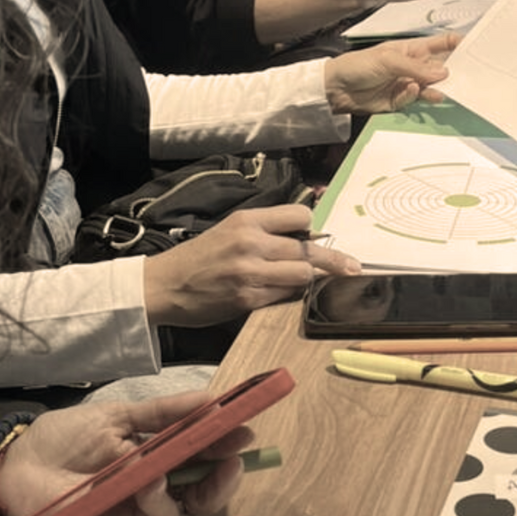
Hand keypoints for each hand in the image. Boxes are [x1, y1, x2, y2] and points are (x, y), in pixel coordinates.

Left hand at [0, 391, 253, 515]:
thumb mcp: (118, 415)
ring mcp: (130, 514)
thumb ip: (165, 412)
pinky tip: (138, 487)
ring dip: (171, 490)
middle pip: (197, 495)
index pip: (198, 457)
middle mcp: (148, 488)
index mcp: (152, 457)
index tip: (246, 430)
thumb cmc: (64, 439)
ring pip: (171, 513)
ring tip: (153, 473)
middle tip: (232, 461)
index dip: (224, 447)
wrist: (13, 468)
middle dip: (220, 480)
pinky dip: (148, 505)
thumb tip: (211, 397)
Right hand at [142, 205, 360, 327]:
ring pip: (302, 273)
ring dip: (311, 279)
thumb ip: (264, 231)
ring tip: (318, 282)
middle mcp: (250, 242)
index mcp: (247, 220)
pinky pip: (285, 297)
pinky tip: (294, 296)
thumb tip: (305, 235)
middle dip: (331, 260)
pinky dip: (293, 296)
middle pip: (308, 248)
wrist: (163, 286)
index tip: (319, 236)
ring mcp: (249, 272)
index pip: (299, 215)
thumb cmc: (199, 258)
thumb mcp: (230, 230)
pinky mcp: (246, 300)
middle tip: (353, 267)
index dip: (312, 226)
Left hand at [325, 33, 459, 113]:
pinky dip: (413, 97)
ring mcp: (406, 84)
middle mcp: (412, 67)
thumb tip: (444, 73)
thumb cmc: (360, 64)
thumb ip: (416, 67)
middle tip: (466, 77)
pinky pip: (414, 101)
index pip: (439, 44)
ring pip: (429, 88)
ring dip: (435, 90)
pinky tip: (410, 92)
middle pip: (439, 69)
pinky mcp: (399, 101)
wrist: (337, 88)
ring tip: (442, 93)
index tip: (473, 47)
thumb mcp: (389, 59)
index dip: (455, 44)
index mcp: (411, 49)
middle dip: (452, 72)